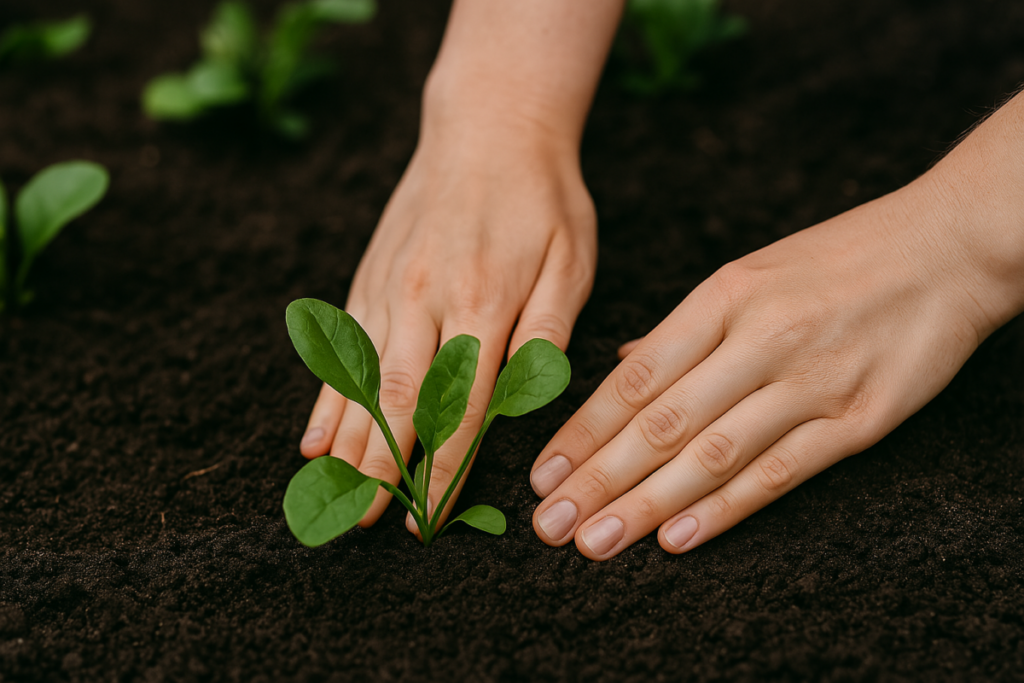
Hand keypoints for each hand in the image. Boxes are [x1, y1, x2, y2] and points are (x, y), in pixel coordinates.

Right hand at [299, 121, 595, 530]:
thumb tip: (521, 403)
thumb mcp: (569, 263)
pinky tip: (313, 438)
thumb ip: (545, 335)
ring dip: (346, 446)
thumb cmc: (542, 200)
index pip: (459, 409)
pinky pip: (341, 349)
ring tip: (332, 498)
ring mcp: (389, 290)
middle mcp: (425, 302)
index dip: (442, 471)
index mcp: (484, 305)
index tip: (430, 520)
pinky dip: (325, 398)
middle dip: (381, 473)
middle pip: (395, 404)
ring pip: (359, 382)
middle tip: (364, 527)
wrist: (487, 126)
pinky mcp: (368, 279)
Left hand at [529, 177, 1005, 559]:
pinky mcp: (859, 419)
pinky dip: (726, 506)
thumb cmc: (839, 260)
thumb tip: (623, 362)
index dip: (583, 430)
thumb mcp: (750, 273)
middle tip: (549, 524)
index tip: (543, 473)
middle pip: (660, 422)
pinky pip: (781, 470)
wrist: (948, 247)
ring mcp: (809, 381)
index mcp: (722, 297)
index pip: (635, 377)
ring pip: (711, 452)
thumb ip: (684, 327)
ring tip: (595, 541)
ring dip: (646, 503)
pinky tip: (678, 536)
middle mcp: (758, 339)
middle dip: (597, 479)